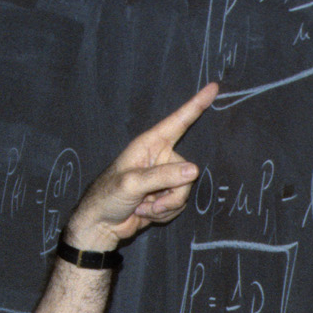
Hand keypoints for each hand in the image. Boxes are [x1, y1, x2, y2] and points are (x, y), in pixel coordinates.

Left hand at [66, 82, 217, 252]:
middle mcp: (159, 158)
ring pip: (185, 190)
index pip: (177, 122)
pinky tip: (145, 213)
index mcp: (149, 145)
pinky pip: (179, 204)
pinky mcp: (165, 196)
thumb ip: (161, 176)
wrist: (99, 225)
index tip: (213, 87)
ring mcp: (163, 178)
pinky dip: (164, 213)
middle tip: (148, 201)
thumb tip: (193, 171)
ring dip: (165, 206)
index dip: (196, 105)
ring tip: (143, 207)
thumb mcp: (131, 183)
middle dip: (172, 192)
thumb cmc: (107, 197)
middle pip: (187, 172)